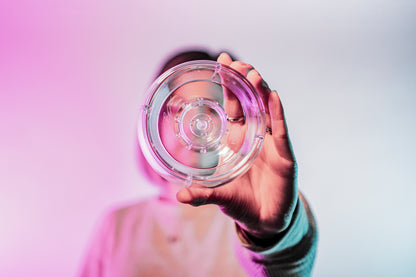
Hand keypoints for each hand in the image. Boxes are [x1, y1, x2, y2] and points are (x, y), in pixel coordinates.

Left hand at [176, 53, 297, 238]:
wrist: (265, 221)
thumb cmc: (242, 203)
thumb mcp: (219, 195)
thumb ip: (202, 194)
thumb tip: (180, 195)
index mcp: (238, 139)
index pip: (234, 106)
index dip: (228, 85)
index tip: (221, 63)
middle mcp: (255, 136)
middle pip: (250, 102)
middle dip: (243, 81)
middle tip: (235, 63)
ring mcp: (271, 143)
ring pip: (267, 111)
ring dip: (260, 91)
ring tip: (252, 73)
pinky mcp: (284, 155)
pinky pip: (281, 130)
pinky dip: (277, 113)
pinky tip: (273, 96)